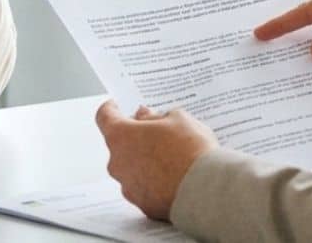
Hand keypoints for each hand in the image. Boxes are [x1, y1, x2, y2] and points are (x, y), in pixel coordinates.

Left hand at [95, 100, 219, 220]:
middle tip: (157, 132)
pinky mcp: (142, 205)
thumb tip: (144, 116)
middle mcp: (117, 163)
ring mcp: (128, 186)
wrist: (206, 190)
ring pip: (132, 168)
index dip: (112, 108)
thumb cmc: (191, 149)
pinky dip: (155, 182)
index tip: (119, 106)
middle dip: (135, 137)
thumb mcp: (178, 119)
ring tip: (172, 158)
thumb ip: (155, 116)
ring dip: (145, 161)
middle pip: (120, 144)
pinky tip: (175, 178)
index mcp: (120, 136)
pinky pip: (144, 188)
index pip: (105, 116)